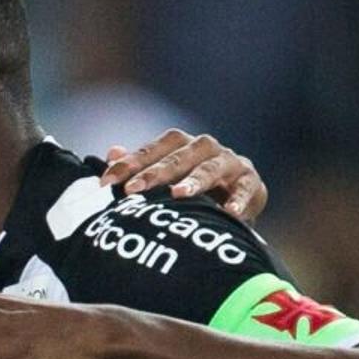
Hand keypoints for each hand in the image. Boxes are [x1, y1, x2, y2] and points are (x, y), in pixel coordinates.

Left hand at [100, 129, 266, 222]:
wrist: (234, 206)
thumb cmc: (192, 194)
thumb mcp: (164, 183)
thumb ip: (139, 168)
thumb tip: (111, 153)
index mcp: (181, 145)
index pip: (152, 150)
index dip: (129, 164)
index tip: (106, 181)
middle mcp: (205, 148)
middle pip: (179, 156)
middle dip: (155, 173)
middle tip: (133, 189)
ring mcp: (230, 163)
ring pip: (211, 167)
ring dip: (195, 180)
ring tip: (179, 195)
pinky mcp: (252, 182)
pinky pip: (246, 189)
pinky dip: (239, 200)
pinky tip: (230, 213)